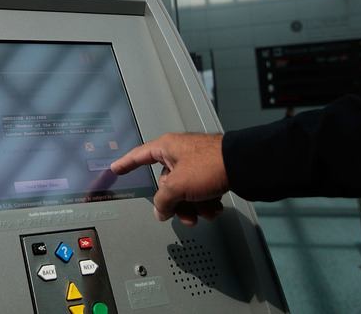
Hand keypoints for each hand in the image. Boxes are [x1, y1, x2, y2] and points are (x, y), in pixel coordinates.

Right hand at [110, 133, 228, 225]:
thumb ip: (162, 201)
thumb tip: (160, 211)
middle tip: (182, 213)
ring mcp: (196, 162)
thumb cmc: (212, 164)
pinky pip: (200, 191)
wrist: (244, 166)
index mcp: (166, 147)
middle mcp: (180, 153)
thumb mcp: (178, 186)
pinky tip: (214, 207)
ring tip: (203, 213)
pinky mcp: (211, 171)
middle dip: (176, 202)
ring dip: (193, 206)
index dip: (125, 164)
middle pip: (166, 184)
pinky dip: (205, 202)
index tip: (116, 168)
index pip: (138, 156)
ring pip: (185, 191)